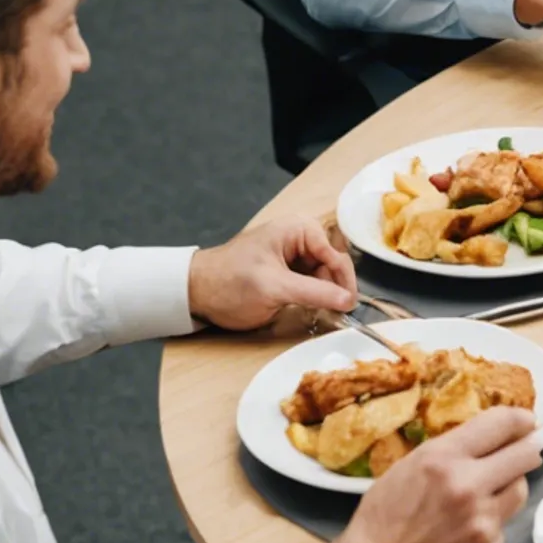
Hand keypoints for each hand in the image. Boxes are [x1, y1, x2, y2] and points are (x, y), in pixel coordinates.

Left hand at [189, 215, 357, 329]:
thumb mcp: (275, 290)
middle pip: (332, 263)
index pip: (335, 254)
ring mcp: (292, 254)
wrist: (194, 293)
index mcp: (297, 229)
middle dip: (334, 287)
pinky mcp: (286, 270)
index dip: (344, 281)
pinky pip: (311, 281)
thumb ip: (315, 294)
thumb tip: (348, 301)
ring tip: (322, 312)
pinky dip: (314, 296)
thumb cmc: (229, 284)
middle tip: (335, 312)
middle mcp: (298, 237)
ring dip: (325, 294)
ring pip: (324, 274)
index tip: (349, 306)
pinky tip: (311, 309)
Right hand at [308, 406, 542, 542]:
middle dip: (526, 448)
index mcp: (443, 457)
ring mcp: (482, 517)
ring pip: (522, 488)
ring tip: (491, 487)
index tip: (525, 422)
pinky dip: (494, 517)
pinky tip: (472, 521)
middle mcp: (468, 484)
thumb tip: (490, 438)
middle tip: (523, 449)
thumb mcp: (411, 464)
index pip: (501, 424)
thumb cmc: (385, 513)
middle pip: (527, 454)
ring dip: (511, 483)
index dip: (519, 419)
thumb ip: (452, 450)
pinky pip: (505, 520)